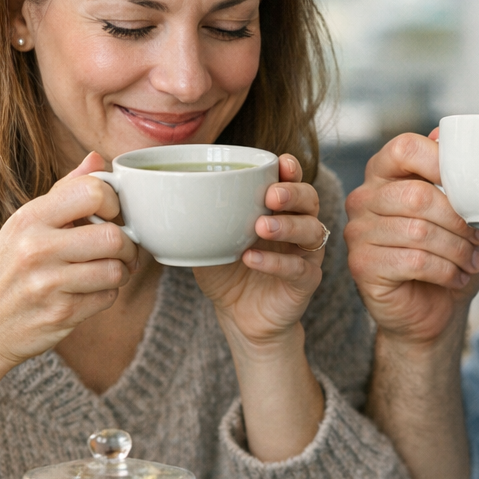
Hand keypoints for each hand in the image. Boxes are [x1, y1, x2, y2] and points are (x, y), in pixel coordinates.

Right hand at [0, 153, 138, 369]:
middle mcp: (36, 248)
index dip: (114, 203)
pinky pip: (108, 298)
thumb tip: (96, 159)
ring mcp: (48, 284)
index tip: (110, 215)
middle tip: (121, 250)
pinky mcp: (60, 314)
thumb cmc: (5, 272)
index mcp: (29, 218)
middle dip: (127, 245)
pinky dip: (107, 295)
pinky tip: (88, 293)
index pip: (92, 192)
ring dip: (120, 272)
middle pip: (113, 235)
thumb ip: (63, 192)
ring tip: (106, 271)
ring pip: (116, 270)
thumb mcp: (23, 226)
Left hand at [194, 154, 325, 348]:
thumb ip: (201, 217)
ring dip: (288, 226)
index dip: (292, 170)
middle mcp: (298, 227)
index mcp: (279, 210)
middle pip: (310, 199)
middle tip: (270, 196)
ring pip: (312, 231)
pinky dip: (276, 262)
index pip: (293, 181)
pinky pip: (299, 268)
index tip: (282, 163)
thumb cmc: (227, 271)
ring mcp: (305, 254)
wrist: (238, 316)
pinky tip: (252, 259)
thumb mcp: (210, 239)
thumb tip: (167, 194)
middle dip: (293, 193)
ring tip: (261, 226)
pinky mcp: (306, 282)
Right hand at [344, 131, 478, 346]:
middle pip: (417, 194)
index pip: (404, 148)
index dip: (441, 161)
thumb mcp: (460, 212)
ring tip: (472, 261)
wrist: (434, 312)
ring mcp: (358, 232)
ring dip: (457, 249)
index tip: (472, 186)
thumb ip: (453, 175)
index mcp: (384, 174)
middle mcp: (364, 198)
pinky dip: (446, 271)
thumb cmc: (447, 256)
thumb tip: (447, 134)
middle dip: (459, 219)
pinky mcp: (361, 265)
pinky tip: (457, 278)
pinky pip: (413, 260)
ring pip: (419, 231)